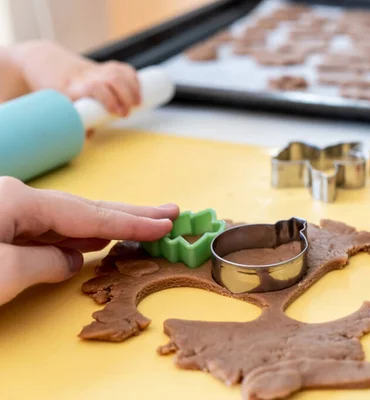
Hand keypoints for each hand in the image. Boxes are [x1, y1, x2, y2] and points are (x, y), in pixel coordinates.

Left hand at [0, 177, 178, 305]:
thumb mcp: (6, 273)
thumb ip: (49, 264)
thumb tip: (68, 260)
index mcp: (23, 202)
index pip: (93, 216)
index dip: (134, 224)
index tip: (167, 224)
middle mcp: (18, 201)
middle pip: (88, 209)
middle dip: (131, 214)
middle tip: (169, 213)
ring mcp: (7, 213)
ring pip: (70, 221)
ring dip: (108, 225)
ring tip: (142, 225)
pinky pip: (50, 231)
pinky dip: (79, 236)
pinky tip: (94, 240)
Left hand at [9, 40, 140, 116]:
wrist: (46, 65)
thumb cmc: (55, 95)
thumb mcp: (60, 110)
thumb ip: (75, 124)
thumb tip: (88, 137)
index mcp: (72, 88)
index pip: (94, 87)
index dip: (108, 98)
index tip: (116, 113)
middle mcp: (85, 77)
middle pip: (111, 79)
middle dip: (124, 96)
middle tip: (127, 113)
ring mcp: (95, 70)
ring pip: (118, 72)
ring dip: (132, 87)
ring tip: (137, 103)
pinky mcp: (104, 66)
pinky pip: (122, 68)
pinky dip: (133, 78)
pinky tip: (138, 90)